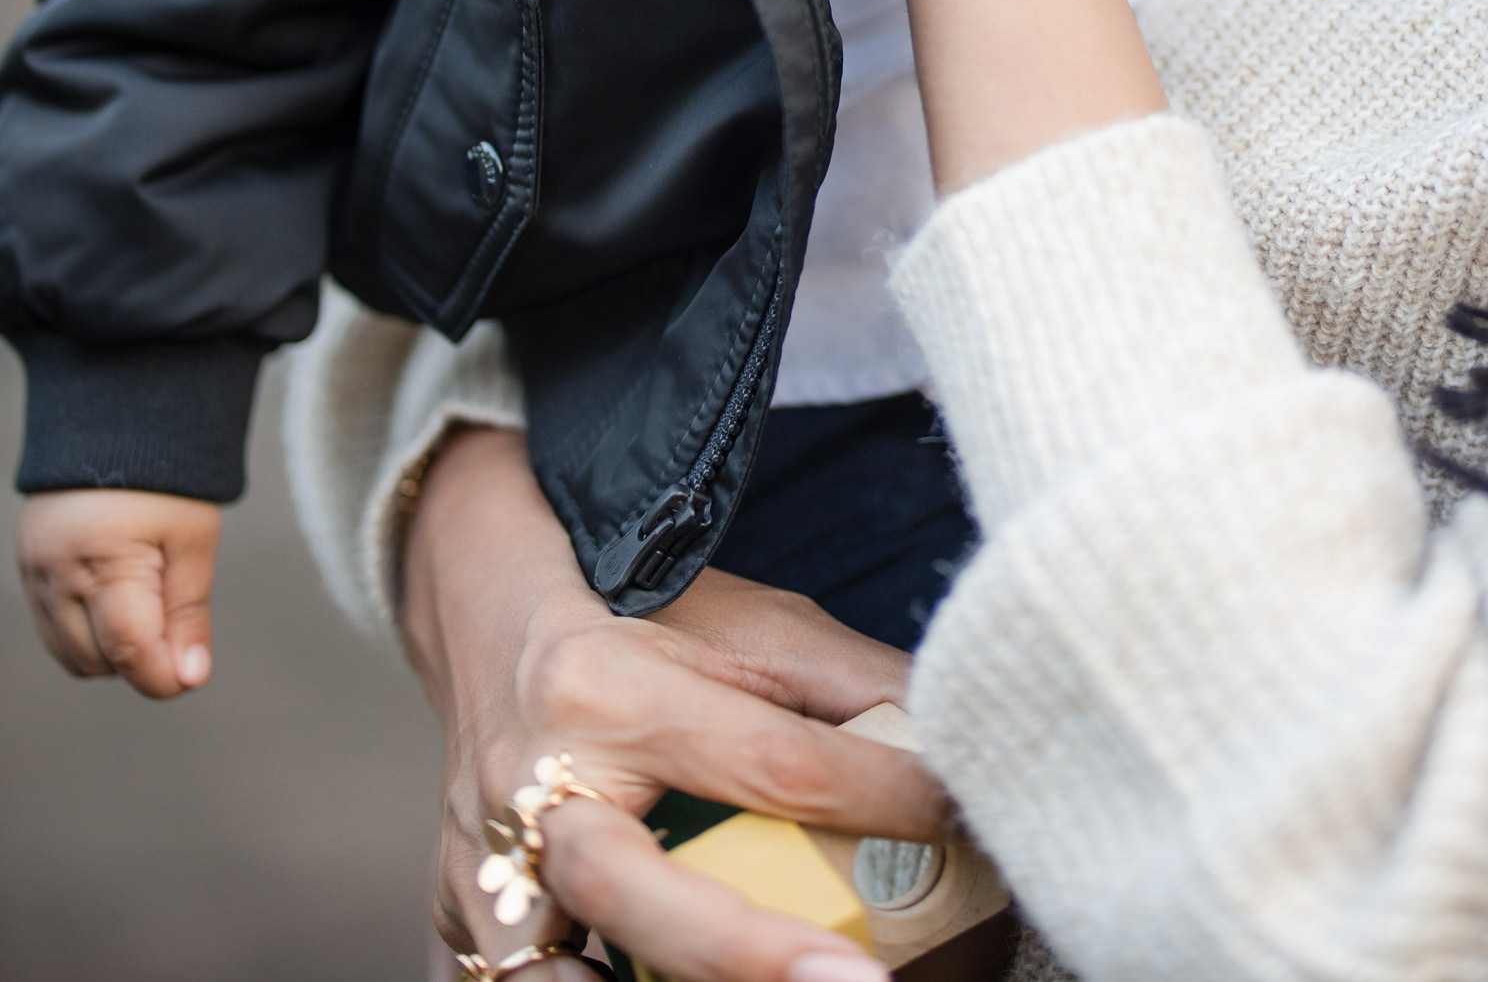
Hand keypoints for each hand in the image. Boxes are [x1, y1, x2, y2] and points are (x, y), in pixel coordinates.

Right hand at [16, 487, 218, 697]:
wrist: (117, 419)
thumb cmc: (167, 478)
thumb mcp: (194, 538)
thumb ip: (188, 612)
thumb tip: (188, 678)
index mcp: (106, 561)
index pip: (128, 649)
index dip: (161, 676)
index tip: (190, 677)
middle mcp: (59, 574)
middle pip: (96, 659)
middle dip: (139, 659)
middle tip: (174, 625)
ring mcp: (36, 573)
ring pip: (70, 653)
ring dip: (110, 651)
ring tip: (148, 606)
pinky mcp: (28, 568)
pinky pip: (52, 629)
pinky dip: (85, 632)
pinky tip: (118, 602)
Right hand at [409, 427, 942, 981]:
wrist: (492, 610)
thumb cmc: (644, 619)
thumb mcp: (753, 628)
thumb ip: (854, 688)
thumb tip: (962, 751)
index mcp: (608, 685)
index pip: (766, 758)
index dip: (879, 794)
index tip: (958, 820)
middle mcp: (530, 776)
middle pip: (627, 885)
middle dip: (744, 951)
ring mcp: (479, 859)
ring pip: (541, 973)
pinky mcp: (456, 913)